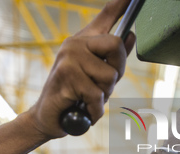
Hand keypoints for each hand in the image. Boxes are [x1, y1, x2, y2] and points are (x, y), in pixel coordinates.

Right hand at [28, 0, 135, 138]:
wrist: (48, 117)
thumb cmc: (75, 96)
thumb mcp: (96, 75)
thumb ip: (112, 58)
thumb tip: (130, 35)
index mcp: (84, 40)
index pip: (106, 16)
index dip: (120, 4)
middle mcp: (75, 43)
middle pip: (116, 45)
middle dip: (117, 72)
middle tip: (101, 87)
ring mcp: (69, 58)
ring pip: (109, 75)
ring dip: (104, 95)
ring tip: (87, 99)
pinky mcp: (66, 76)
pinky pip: (96, 95)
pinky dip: (95, 110)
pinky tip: (84, 111)